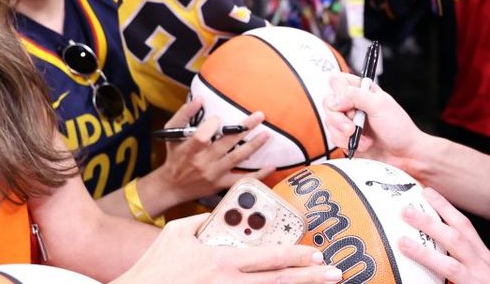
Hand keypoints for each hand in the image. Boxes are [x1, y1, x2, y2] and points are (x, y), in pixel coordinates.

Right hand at [113, 213, 342, 283]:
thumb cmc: (155, 264)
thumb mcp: (178, 232)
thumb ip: (204, 220)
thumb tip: (223, 213)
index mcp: (221, 262)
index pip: (268, 258)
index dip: (296, 256)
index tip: (317, 253)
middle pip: (277, 282)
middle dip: (309, 278)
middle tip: (335, 273)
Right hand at [147, 100, 273, 208]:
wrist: (172, 187)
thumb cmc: (173, 157)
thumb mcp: (172, 134)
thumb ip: (184, 115)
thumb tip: (199, 98)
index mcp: (190, 149)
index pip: (203, 136)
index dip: (212, 125)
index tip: (219, 118)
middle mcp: (203, 162)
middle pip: (226, 144)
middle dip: (244, 128)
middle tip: (260, 116)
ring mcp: (214, 174)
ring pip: (237, 158)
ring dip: (254, 146)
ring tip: (267, 134)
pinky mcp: (221, 184)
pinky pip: (242, 179)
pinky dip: (258, 174)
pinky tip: (272, 166)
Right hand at [323, 72, 428, 171]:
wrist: (404, 155)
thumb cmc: (399, 128)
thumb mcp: (380, 105)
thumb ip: (356, 96)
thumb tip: (336, 99)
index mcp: (362, 91)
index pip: (338, 81)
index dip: (338, 92)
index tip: (347, 104)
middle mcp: (353, 104)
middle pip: (329, 103)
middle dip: (340, 118)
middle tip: (354, 125)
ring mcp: (349, 122)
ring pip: (329, 122)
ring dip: (346, 134)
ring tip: (364, 138)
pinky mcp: (346, 138)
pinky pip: (334, 138)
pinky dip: (347, 143)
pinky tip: (363, 145)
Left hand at [399, 187, 489, 283]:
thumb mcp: (488, 275)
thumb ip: (466, 265)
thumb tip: (440, 260)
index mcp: (485, 258)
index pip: (465, 226)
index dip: (446, 208)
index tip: (429, 194)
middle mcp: (483, 266)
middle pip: (457, 237)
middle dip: (431, 222)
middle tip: (406, 210)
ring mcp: (479, 280)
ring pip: (450, 263)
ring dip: (425, 252)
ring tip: (403, 242)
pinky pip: (452, 280)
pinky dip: (433, 272)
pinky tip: (414, 275)